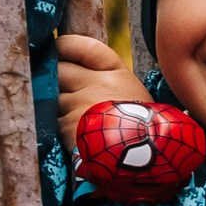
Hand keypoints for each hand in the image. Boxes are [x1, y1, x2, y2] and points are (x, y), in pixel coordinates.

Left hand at [55, 33, 150, 151]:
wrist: (149, 158)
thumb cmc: (142, 127)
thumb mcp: (131, 94)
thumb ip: (104, 79)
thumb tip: (70, 70)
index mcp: (117, 72)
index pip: (82, 47)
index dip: (64, 47)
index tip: (57, 50)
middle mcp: (98, 83)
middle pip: (60, 70)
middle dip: (57, 79)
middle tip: (65, 91)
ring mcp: (82, 103)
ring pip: (55, 97)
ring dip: (60, 108)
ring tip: (82, 122)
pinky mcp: (70, 125)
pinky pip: (55, 121)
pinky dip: (63, 129)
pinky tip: (81, 137)